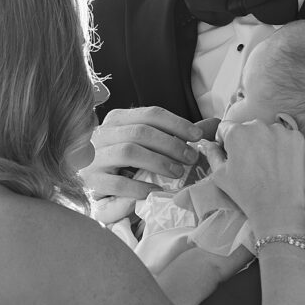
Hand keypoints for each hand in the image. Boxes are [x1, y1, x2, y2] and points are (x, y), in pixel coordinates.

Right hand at [81, 106, 205, 222]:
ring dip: (158, 162)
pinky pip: (117, 183)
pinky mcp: (91, 181)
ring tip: (178, 174)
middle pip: (141, 131)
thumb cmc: (125, 164)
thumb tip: (214, 125)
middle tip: (191, 158)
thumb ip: (176, 135)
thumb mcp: (146, 145)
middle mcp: (102, 133)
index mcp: (117, 119)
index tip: (198, 137)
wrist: (90, 187)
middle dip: (171, 144)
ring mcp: (94, 157)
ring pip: (129, 152)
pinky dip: (139, 187)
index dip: (177, 123)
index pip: (150, 113)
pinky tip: (155, 191)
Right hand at [212, 120, 304, 234]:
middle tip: (250, 163)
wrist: (277, 207)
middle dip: (246, 141)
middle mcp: (258, 125)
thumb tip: (207, 143)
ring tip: (267, 164)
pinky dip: (282, 146)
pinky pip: (285, 137)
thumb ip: (211, 154)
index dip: (226, 142)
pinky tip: (280, 162)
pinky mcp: (296, 138)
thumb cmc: (245, 193)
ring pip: (267, 131)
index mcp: (236, 132)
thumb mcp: (219, 175)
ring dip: (265, 142)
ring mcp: (280, 130)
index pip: (226, 128)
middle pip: (247, 128)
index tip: (232, 155)